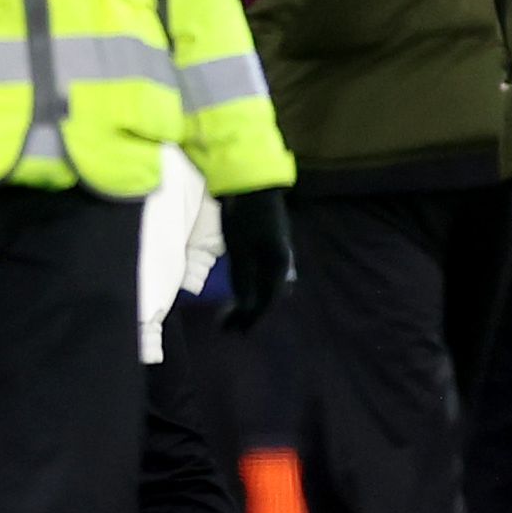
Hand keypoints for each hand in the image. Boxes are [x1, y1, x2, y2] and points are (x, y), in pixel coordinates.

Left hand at [217, 186, 292, 331]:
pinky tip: (240, 287)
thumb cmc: (244, 215)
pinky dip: (251, 285)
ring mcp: (277, 250)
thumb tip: (247, 309)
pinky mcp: (269, 243)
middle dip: (250, 313)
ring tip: (232, 310)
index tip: (235, 332)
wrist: (252, 180)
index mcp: (278, 264)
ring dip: (250, 299)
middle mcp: (282, 260)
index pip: (268, 301)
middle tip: (229, 325)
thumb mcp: (240, 249)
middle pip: (269, 295)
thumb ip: (243, 279)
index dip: (251, 319)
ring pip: (267, 284)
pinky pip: (264, 273)